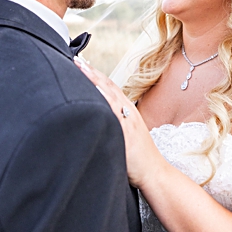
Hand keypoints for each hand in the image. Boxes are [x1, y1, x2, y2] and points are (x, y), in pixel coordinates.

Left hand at [75, 61, 154, 184]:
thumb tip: (99, 119)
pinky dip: (105, 98)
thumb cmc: (139, 157)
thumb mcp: (126, 135)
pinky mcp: (127, 132)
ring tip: (81, 67)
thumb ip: (115, 124)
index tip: (82, 63)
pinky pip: (114, 112)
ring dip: (95, 79)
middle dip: (92, 71)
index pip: (109, 87)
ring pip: (110, 94)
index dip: (96, 74)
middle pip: (108, 86)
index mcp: (127, 111)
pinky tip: (96, 89)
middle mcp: (128, 112)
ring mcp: (128, 120)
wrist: (154, 172)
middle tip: (76, 59)